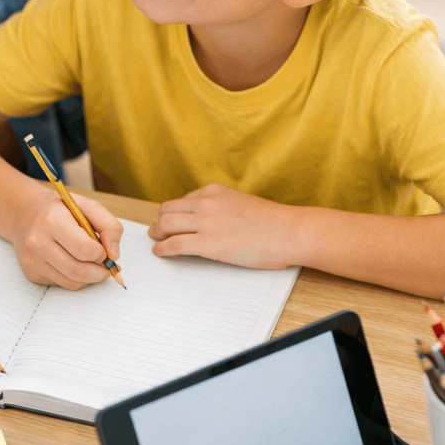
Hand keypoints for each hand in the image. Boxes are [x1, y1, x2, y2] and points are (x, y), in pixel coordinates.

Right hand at [13, 187, 123, 288]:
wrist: (26, 213)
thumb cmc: (61, 209)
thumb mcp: (88, 206)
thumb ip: (109, 226)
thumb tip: (115, 255)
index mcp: (53, 220)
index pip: (85, 250)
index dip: (102, 254)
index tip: (104, 250)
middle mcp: (38, 241)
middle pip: (78, 271)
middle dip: (100, 272)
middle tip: (107, 266)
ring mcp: (32, 259)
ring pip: (72, 282)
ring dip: (90, 277)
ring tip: (93, 264)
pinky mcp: (31, 272)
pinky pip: (62, 284)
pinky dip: (75, 278)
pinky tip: (75, 264)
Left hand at [148, 184, 297, 269]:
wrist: (288, 231)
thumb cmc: (271, 222)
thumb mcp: (239, 202)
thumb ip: (220, 206)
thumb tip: (205, 219)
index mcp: (213, 191)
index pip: (182, 200)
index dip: (173, 213)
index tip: (170, 220)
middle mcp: (206, 202)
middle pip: (167, 210)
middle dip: (160, 221)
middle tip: (156, 231)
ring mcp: (205, 222)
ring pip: (166, 225)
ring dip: (157, 234)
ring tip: (156, 240)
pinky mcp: (207, 243)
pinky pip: (174, 245)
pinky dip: (162, 249)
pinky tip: (160, 252)